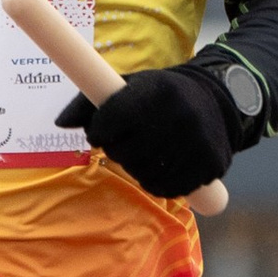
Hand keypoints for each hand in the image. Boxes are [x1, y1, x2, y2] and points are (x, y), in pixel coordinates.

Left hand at [57, 67, 233, 199]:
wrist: (217, 102)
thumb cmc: (161, 95)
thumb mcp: (129, 87)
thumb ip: (91, 102)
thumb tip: (60, 123)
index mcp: (156, 92)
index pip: (107, 123)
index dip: (99, 131)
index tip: (102, 130)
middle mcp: (179, 116)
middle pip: (123, 154)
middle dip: (117, 151)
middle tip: (127, 141)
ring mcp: (197, 144)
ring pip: (143, 176)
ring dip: (137, 169)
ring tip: (147, 152)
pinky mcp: (209, 166)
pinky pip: (168, 189)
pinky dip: (159, 183)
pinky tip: (164, 165)